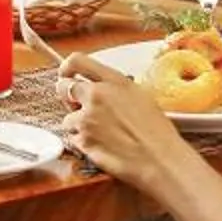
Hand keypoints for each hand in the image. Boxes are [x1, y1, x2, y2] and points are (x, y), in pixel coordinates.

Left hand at [58, 54, 194, 192]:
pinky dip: (82, 142)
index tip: (67, 74)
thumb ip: (115, 88)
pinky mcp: (83, 141)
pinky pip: (73, 138)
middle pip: (63, 87)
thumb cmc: (157, 132)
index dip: (67, 67)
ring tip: (101, 133)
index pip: (77, 60)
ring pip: (67, 118)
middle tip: (79, 106)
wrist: (159, 159)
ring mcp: (87, 119)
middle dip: (68, 97)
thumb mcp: (140, 96)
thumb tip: (99, 89)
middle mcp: (97, 96)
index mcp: (114, 81)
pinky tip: (101, 145)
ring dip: (78, 124)